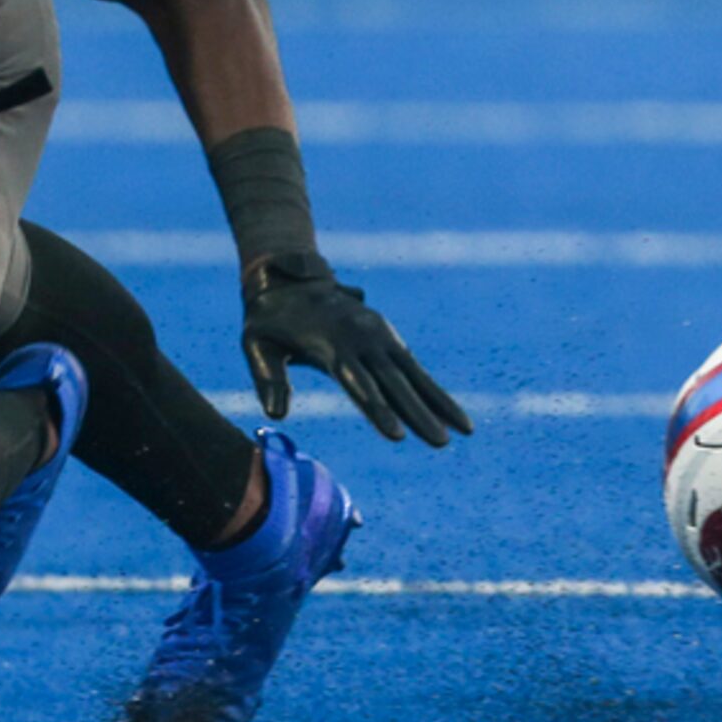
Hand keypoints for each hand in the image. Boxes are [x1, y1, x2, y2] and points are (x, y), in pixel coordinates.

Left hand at [239, 250, 474, 445]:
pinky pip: (414, 368)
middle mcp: (361, 339)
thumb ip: (268, 378)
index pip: (358, 382)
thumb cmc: (269, 320)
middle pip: (393, 383)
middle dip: (417, 414)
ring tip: (464, 430)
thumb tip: (275, 414)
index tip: (396, 434)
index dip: (377, 409)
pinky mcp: (387, 337)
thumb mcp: (257, 345)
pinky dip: (434, 390)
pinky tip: (453, 414)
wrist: (290, 278)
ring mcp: (378, 335)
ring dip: (438, 403)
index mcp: (331, 344)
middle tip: (440, 443)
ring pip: (413, 375)